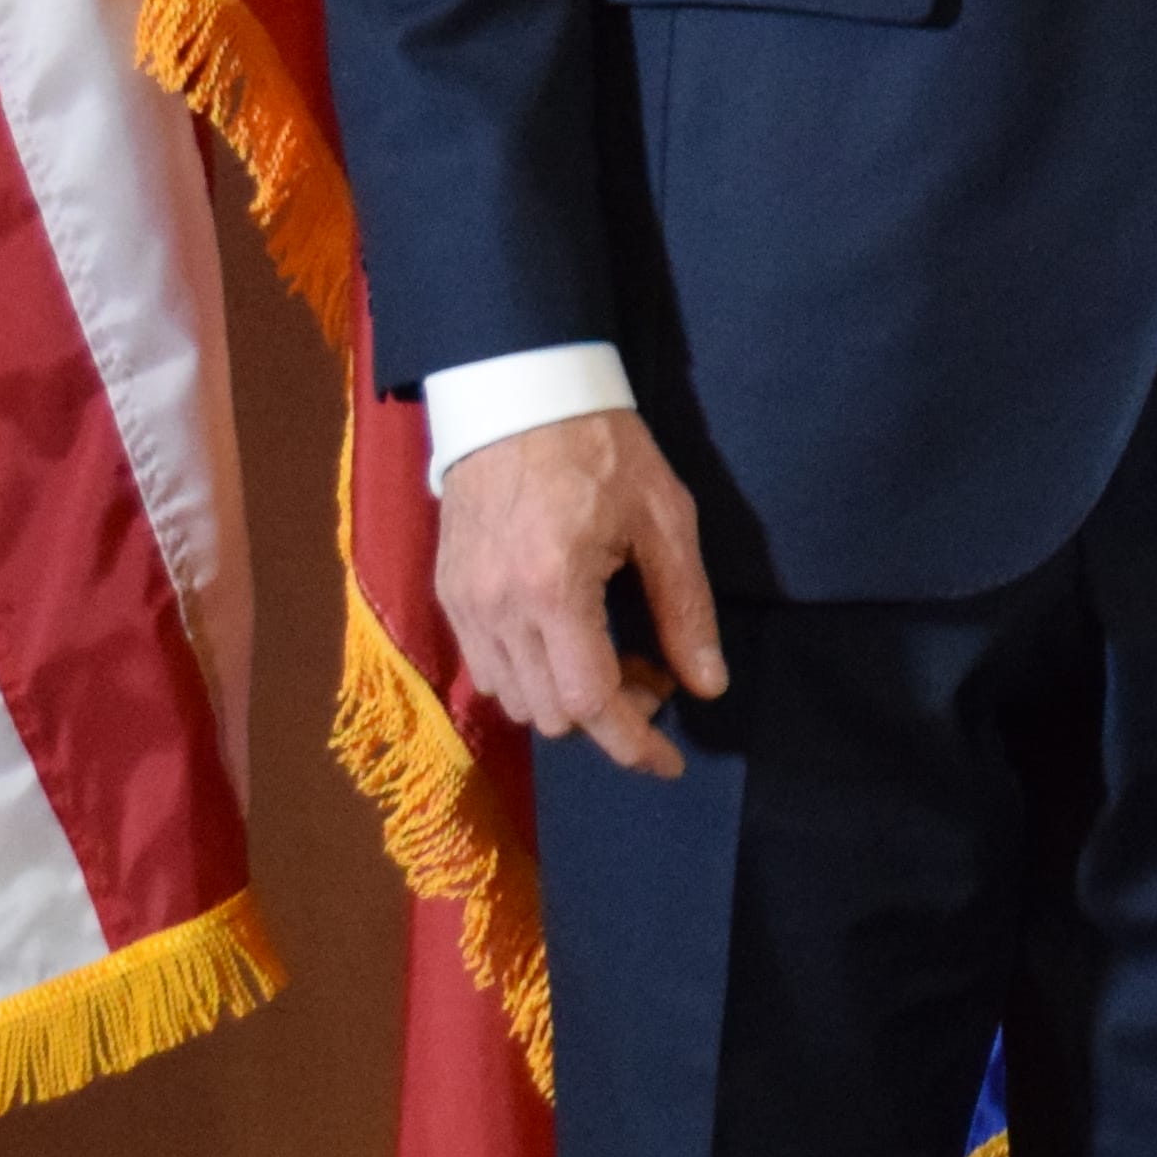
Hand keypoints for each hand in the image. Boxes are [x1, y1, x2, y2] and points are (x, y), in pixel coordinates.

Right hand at [432, 411, 727, 783]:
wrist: (518, 394)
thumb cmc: (601, 448)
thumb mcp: (664, 519)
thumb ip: (685, 608)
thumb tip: (707, 686)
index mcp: (553, 589)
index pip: (588, 704)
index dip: (633, 744)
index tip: (668, 762)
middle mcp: (497, 608)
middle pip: (552, 715)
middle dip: (610, 715)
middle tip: (653, 672)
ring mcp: (464, 603)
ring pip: (515, 701)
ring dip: (568, 699)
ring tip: (613, 651)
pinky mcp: (448, 593)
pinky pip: (487, 668)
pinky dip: (532, 674)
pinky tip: (568, 638)